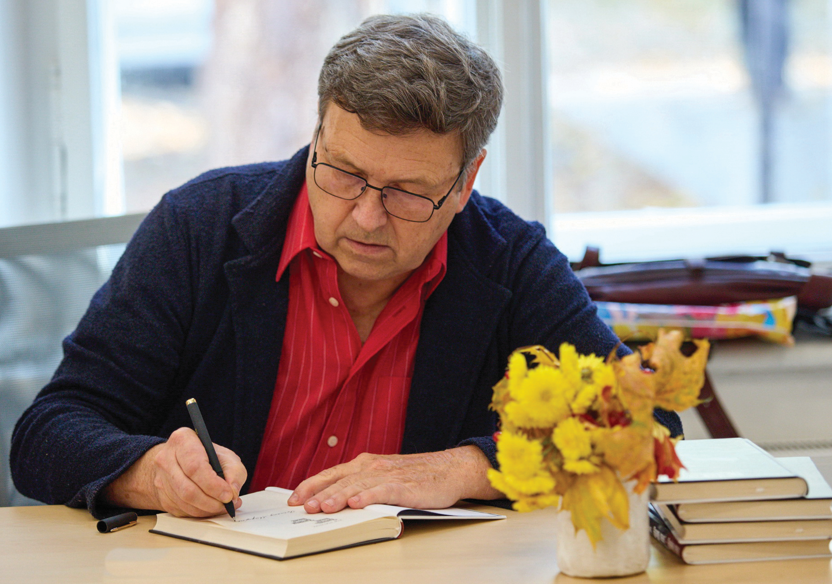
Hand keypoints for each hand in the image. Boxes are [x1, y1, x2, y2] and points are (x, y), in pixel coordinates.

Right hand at [103, 427, 246, 516]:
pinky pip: (179, 509)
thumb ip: (232, 469)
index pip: (197, 464)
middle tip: (227, 505)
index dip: (215, 483)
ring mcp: (159, 477)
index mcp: (183, 439)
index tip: (228, 494)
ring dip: (205, 509)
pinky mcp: (158, 494)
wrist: (170, 462)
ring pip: (183, 501)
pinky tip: (206, 509)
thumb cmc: (203, 456)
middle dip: (212, 500)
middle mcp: (166, 456)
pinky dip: (196, 513)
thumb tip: (233, 492)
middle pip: (189, 487)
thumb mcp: (222, 454)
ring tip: (220, 508)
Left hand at [287, 446, 501, 513]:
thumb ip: (360, 482)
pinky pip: (384, 490)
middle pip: (341, 480)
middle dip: (320, 494)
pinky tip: (358, 503)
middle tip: (304, 508)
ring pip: (359, 485)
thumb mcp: (383, 474)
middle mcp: (373, 466)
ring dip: (340, 496)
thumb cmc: (415, 475)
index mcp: (365, 463)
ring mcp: (389, 475)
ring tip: (324, 508)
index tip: (293, 499)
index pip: (332, 473)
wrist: (449, 469)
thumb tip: (332, 499)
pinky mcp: (405, 486)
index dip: (311, 485)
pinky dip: (370, 496)